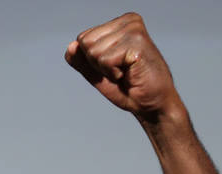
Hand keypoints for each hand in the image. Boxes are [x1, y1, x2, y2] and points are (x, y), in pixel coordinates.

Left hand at [65, 13, 179, 119]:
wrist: (150, 103)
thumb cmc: (127, 87)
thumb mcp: (97, 73)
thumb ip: (81, 60)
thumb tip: (71, 46)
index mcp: (120, 23)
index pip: (83, 38)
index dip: (91, 60)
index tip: (113, 66)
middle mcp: (128, 21)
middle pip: (85, 43)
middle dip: (97, 64)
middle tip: (119, 70)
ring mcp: (133, 31)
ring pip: (94, 52)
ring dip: (106, 70)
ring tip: (125, 72)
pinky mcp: (137, 44)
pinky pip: (105, 61)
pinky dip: (113, 74)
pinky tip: (130, 73)